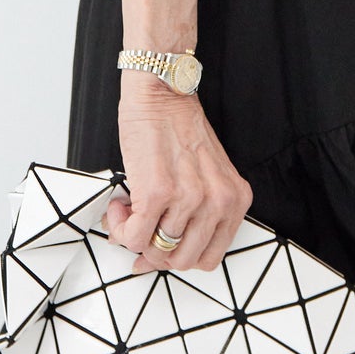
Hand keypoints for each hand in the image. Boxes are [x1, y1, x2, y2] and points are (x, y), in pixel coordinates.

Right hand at [104, 77, 253, 275]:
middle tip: (139, 229)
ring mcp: (189, 199)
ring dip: (133, 236)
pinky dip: (120, 227)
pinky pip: (133, 236)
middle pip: (182, 261)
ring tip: (128, 210)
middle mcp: (218, 202)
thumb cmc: (179, 128)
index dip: (179, 259)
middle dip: (154, 252)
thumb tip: (156, 253)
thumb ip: (195, 214)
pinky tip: (119, 206)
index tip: (159, 249)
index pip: (209, 258)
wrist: (162, 93)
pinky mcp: (158, 193)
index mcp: (235, 200)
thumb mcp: (206, 175)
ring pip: (155, 251)